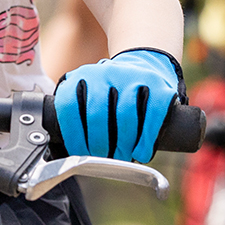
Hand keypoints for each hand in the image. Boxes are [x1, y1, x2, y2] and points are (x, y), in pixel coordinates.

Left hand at [54, 49, 184, 163]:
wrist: (143, 65)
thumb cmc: (109, 94)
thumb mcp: (86, 95)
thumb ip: (75, 115)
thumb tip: (66, 153)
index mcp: (81, 77)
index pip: (69, 107)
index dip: (73, 136)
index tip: (79, 153)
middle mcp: (105, 73)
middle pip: (97, 115)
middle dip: (98, 144)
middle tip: (102, 158)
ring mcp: (133, 77)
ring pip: (125, 116)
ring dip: (123, 145)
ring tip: (121, 157)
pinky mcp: (158, 86)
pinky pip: (152, 116)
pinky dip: (146, 140)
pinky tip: (141, 153)